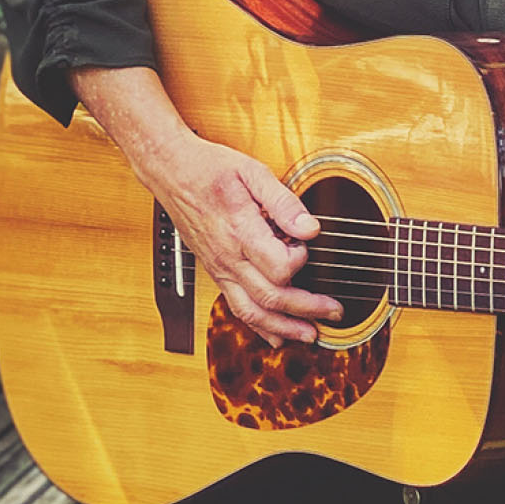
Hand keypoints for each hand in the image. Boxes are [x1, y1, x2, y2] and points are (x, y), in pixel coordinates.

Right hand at [73, 65, 339, 347]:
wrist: (170, 170)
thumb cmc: (210, 167)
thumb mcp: (253, 172)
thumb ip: (284, 203)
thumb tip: (310, 229)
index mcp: (240, 231)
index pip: (278, 267)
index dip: (301, 262)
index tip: (309, 246)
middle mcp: (228, 257)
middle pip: (270, 297)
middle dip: (306, 310)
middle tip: (334, 312)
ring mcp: (219, 267)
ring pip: (251, 311)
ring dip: (283, 327)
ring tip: (310, 335)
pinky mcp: (215, 270)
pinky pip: (235, 306)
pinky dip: (257, 325)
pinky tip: (276, 334)